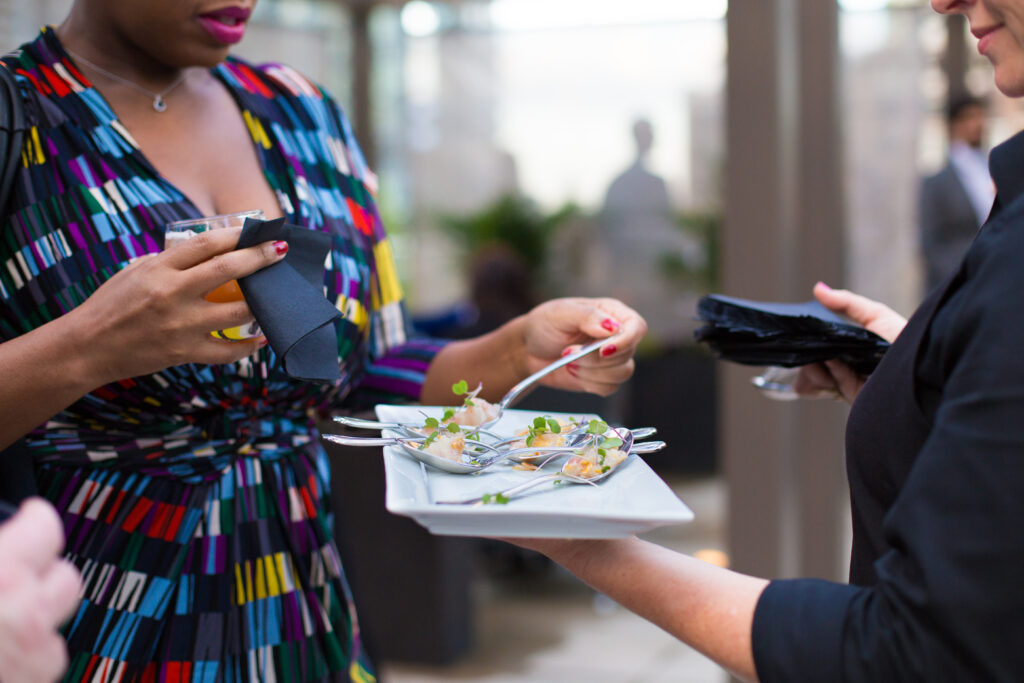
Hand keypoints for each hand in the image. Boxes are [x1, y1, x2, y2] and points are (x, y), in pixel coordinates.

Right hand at [0, 499, 81, 682]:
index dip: (33, 522)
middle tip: (11, 578)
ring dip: (36, 623)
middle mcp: (24, 614)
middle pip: (66, 578)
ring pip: (57, 627)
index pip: (46, 528)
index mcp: (0, 575)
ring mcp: (32, 659)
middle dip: (42, 577)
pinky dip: (25, 663)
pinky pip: (42, 667)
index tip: (26, 521)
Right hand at [66, 227, 287, 384]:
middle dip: (260, 258)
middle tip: (279, 251)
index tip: (258, 229)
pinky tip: (262, 337)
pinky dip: (248, 345)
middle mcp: (172, 294)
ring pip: (237, 312)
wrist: (86, 348)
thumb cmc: (111, 305)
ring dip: (262, 303)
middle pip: (228, 270)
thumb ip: (169, 262)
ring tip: (276, 296)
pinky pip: (227, 350)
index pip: (205, 243)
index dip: (236, 234)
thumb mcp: (135, 271)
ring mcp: (180, 325)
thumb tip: (206, 250)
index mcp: (158, 269)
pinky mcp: (184, 352)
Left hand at [519, 297, 646, 395]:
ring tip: (568, 362)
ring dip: (591, 372)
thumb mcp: (561, 313)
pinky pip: (609, 388)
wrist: (528, 350)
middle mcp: (617, 336)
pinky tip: (572, 372)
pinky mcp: (602, 378)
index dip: (625, 341)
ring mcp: (612, 359)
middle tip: (568, 353)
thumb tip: (612, 328)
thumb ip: (587, 316)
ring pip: (622, 374)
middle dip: (595, 359)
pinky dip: (589, 383)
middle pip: (627, 354)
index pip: (637, 327)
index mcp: (613, 313)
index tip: (603, 350)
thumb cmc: (545, 324)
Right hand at [792, 282, 907, 403]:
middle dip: (807, 354)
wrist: (923, 367)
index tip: (801, 331)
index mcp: (847, 348)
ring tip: (831, 358)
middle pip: (806, 362)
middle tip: (815, 346)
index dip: (806, 339)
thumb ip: (846, 302)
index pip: (814, 345)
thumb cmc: (904, 340)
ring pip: (808, 377)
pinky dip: (828, 372)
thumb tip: (817, 288)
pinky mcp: (847, 396)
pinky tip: (837, 365)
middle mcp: (842, 367)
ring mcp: (842, 383)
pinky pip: (822, 385)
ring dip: (814, 366)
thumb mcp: (876, 315)